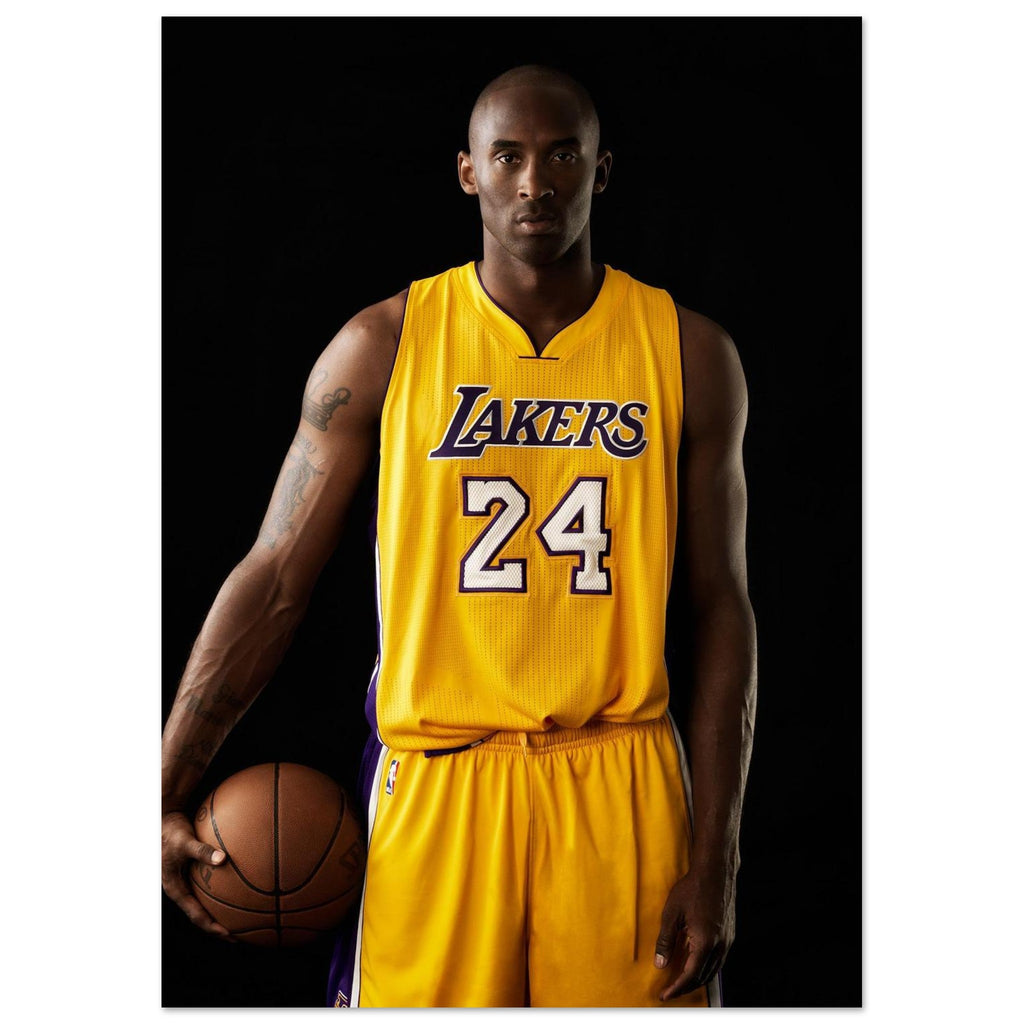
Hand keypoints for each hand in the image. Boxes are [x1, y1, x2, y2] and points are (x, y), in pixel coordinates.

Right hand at [161, 810, 234, 940]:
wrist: (164, 821)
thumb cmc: (171, 832)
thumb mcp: (185, 842)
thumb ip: (202, 852)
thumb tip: (223, 859)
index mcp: (176, 890)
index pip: (196, 916)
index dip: (213, 927)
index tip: (230, 934)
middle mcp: (181, 891)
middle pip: (200, 916)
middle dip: (218, 927)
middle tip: (240, 935)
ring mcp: (185, 884)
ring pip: (204, 905)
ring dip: (220, 914)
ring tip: (241, 921)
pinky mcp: (191, 875)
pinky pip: (207, 890)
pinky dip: (221, 895)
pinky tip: (237, 893)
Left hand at [653, 864, 735, 1000]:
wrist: (716, 871)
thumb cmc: (692, 888)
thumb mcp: (671, 913)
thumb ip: (665, 940)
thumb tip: (660, 964)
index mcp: (705, 942)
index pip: (690, 975)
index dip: (676, 988)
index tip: (664, 995)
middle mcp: (720, 946)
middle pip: (703, 977)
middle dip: (686, 987)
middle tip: (670, 991)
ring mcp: (728, 941)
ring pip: (713, 970)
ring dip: (697, 979)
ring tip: (680, 981)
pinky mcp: (730, 934)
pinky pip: (719, 960)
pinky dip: (706, 967)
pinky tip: (695, 962)